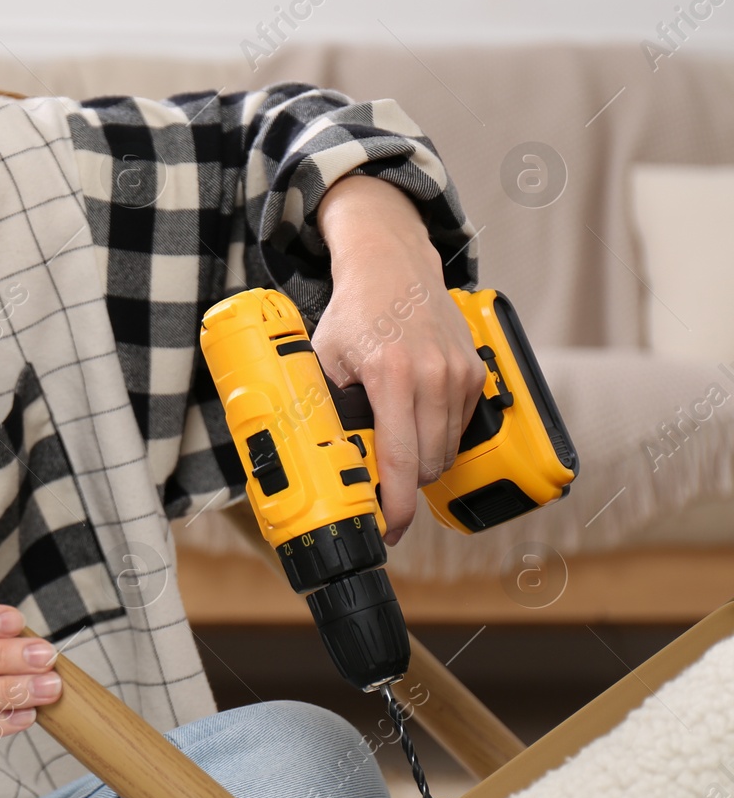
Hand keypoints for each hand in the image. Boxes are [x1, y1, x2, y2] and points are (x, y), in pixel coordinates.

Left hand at [311, 176, 482, 545]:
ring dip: (421, 463)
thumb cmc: (355, 313)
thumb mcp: (324, 360)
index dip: (396, 507)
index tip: (388, 530)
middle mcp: (434, 377)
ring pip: (446, 451)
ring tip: (391, 450)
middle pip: (429, 465)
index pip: (402, 461)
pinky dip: (436, 438)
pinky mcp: (474, 374)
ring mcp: (459, 375)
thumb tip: (325, 460)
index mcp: (392, 376)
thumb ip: (328, 408)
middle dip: (404, 488)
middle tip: (378, 491)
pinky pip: (458, 428)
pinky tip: (412, 422)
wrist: (393, 267)